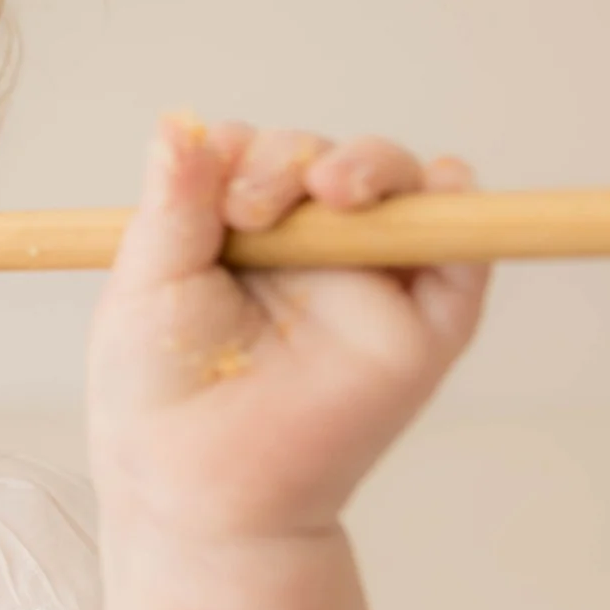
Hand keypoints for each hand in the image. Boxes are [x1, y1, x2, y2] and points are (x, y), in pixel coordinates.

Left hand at [86, 115, 490, 540]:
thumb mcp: (146, 283)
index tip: (211, 190)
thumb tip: (177, 124)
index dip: (240, 151)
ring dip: (370, 162)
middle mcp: (307, 251)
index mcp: (237, 235)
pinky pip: (463, 253)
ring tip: (329, 189)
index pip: (257, 154)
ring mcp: (367, 284)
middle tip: (250, 209)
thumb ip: (174, 203)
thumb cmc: (156, 393)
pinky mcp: (421, 327)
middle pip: (326, 157)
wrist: (195, 485)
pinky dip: (458, 208)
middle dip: (291, 156)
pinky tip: (434, 188)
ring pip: (397, 186)